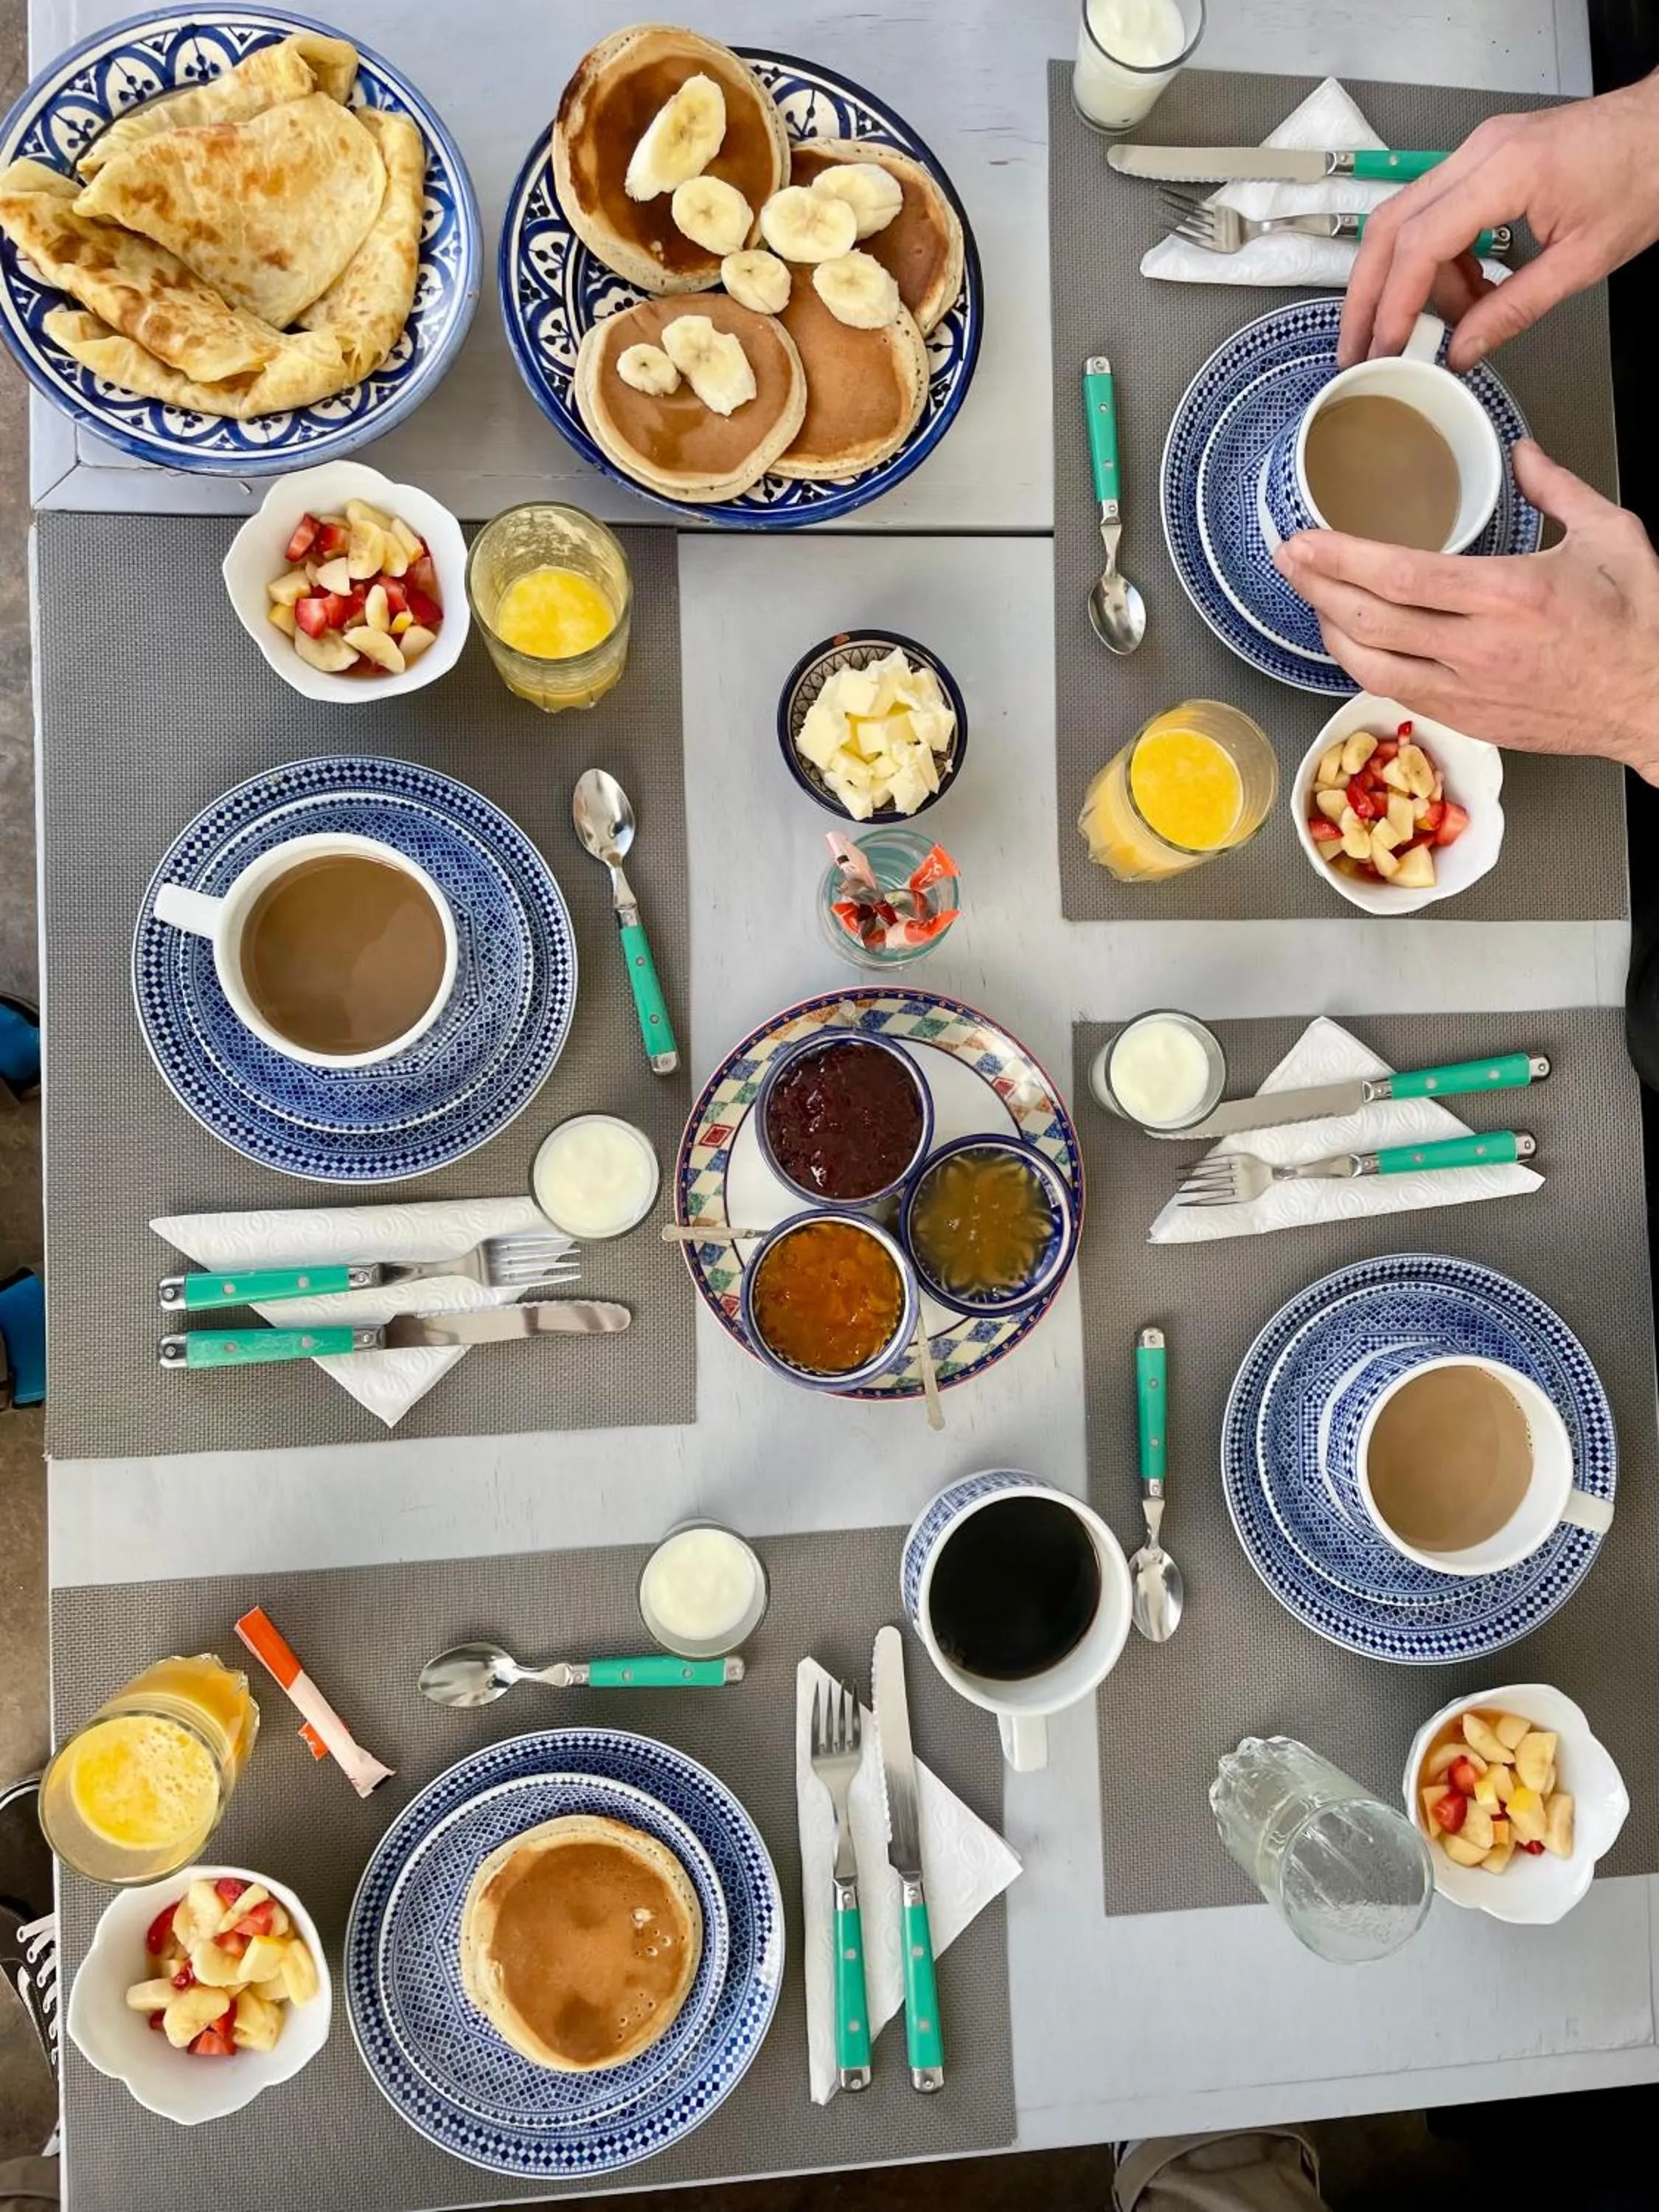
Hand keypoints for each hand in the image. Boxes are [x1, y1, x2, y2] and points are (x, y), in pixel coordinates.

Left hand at [1274, 441, 1658, 779]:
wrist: (1654, 703)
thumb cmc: (1639, 627)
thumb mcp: (1611, 537)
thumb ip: (1559, 488)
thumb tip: (1523, 452)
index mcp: (1509, 595)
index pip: (1401, 576)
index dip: (1341, 558)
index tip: (1306, 539)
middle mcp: (1478, 648)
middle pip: (1370, 619)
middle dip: (1316, 586)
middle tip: (1287, 558)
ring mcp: (1465, 690)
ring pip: (1369, 664)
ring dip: (1327, 630)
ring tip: (1307, 595)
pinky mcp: (1462, 718)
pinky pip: (1392, 690)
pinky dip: (1359, 663)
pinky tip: (1346, 639)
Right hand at [1339, 75, 1658, 369]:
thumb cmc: (1644, 176)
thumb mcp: (1584, 261)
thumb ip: (1515, 310)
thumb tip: (1462, 351)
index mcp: (1506, 171)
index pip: (1420, 243)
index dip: (1395, 303)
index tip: (1385, 347)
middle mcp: (1479, 152)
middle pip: (1389, 226)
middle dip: (1368, 294)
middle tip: (1358, 347)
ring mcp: (1478, 151)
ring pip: (1404, 221)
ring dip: (1408, 282)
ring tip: (1441, 326)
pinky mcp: (1484, 160)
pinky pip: (1436, 214)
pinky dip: (1438, 262)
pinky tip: (1467, 293)